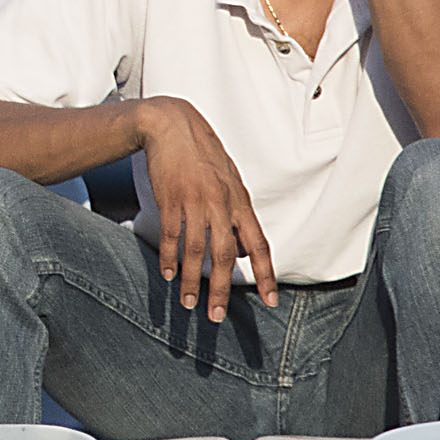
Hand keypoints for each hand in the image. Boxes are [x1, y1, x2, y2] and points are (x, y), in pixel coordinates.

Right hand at [135, 94, 275, 317]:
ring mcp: (194, 202)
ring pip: (195, 250)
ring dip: (191, 280)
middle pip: (225, 255)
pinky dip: (170, 257)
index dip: (267, 275)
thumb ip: (238, 215)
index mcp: (240, 202)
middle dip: (221, 289)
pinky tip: (169, 274)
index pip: (259, 245)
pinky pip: (172, 235)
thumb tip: (244, 250)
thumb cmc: (203, 154)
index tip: (271, 301)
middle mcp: (221, 204)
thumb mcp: (231, 181)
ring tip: (188, 302)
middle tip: (216, 315)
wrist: (171, 125)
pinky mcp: (170, 198)